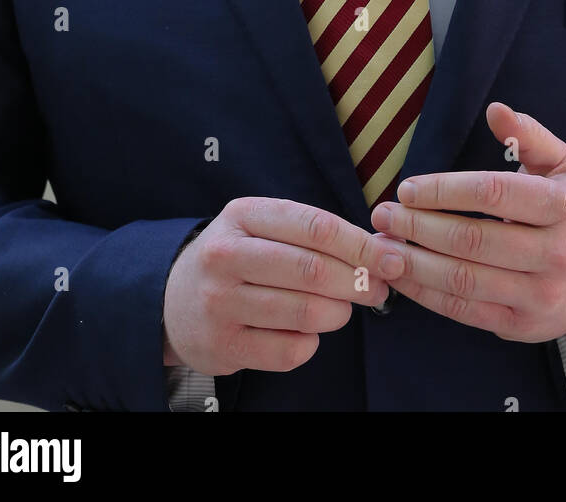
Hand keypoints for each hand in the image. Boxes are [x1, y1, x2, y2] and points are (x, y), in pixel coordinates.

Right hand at [162, 196, 404, 375]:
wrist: (172, 299)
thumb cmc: (238, 257)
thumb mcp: (263, 228)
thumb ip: (315, 234)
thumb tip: (382, 250)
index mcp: (243, 215)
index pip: (316, 227)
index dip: (361, 244)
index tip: (393, 257)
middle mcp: (226, 255)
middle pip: (313, 270)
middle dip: (358, 281)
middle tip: (378, 288)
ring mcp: (220, 303)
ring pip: (305, 312)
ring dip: (339, 313)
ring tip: (342, 309)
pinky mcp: (223, 346)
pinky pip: (290, 351)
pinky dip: (311, 343)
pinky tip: (306, 331)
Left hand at [370, 103, 565, 340]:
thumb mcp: (561, 167)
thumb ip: (528, 135)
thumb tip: (496, 109)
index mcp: (562, 207)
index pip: (492, 194)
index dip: (443, 190)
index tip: (406, 188)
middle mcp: (555, 254)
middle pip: (472, 239)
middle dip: (418, 226)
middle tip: (382, 214)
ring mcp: (538, 295)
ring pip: (463, 279)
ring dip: (413, 262)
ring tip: (381, 245)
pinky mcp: (520, 326)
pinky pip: (463, 310)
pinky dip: (425, 293)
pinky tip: (399, 274)